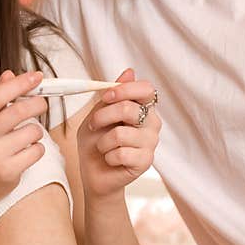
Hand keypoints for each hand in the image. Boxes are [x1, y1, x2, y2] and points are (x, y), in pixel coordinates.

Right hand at [0, 70, 48, 202]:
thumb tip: (10, 74)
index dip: (20, 84)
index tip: (37, 77)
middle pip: (18, 111)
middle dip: (37, 103)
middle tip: (42, 103)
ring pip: (32, 132)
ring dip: (37, 130)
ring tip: (28, 135)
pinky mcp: (7, 171)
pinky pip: (36, 151)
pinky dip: (37, 148)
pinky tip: (27, 151)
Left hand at [77, 69, 160, 199]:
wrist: (94, 173)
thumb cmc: (95, 142)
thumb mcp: (96, 114)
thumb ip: (111, 96)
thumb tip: (129, 71)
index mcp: (141, 107)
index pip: (145, 89)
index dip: (124, 89)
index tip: (105, 97)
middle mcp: (151, 122)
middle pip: (130, 109)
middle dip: (103, 117)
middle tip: (93, 125)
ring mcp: (151, 142)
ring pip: (120, 134)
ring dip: (102, 141)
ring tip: (103, 147)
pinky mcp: (146, 161)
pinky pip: (121, 153)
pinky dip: (107, 156)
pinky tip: (110, 159)